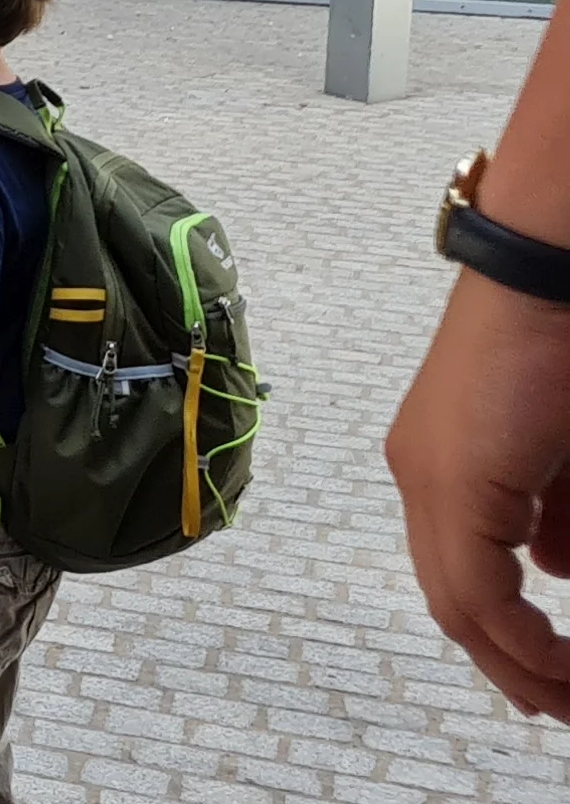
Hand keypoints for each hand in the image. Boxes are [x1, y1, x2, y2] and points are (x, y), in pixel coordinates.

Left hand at [390, 275, 569, 715]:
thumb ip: (558, 512)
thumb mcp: (566, 455)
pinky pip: (474, 582)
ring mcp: (430, 474)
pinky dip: (516, 630)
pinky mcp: (452, 475)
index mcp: (446, 464)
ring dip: (516, 658)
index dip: (502, 633)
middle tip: (556, 706)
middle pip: (452, 598)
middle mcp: (423, 473)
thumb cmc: (561, 344)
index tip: (547, 676)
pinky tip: (558, 658)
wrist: (551, 272)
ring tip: (564, 698)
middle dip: (509, 662)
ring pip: (459, 600)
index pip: (460, 571)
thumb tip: (558, 568)